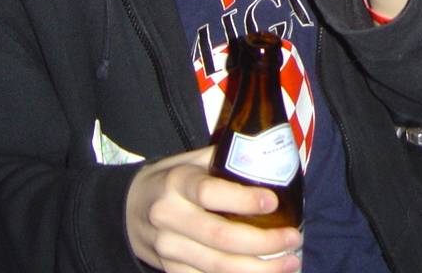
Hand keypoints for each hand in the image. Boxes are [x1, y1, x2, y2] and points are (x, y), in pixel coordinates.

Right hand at [125, 147, 301, 272]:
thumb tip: (276, 160)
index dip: (244, 200)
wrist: (127, 208)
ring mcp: (167, 249)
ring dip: (258, 268)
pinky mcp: (170, 269)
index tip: (274, 202)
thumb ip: (228, 160)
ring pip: (216, 265)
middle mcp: (169, 217)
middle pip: (220, 237)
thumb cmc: (173, 179)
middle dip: (263, 242)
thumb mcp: (193, 160)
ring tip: (290, 262)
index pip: (211, 192)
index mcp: (177, 183)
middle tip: (294, 238)